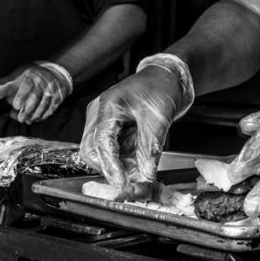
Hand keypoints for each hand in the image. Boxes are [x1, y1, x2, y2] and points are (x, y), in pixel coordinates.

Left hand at [0, 62, 71, 124]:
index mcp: (31, 76)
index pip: (25, 86)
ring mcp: (52, 90)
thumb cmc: (34, 77)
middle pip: (35, 97)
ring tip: (27, 120)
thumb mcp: (19, 76)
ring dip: (35, 114)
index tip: (15, 105)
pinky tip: (37, 118)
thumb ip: (4, 84)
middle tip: (20, 118)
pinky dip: (44, 114)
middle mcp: (42, 83)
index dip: (21, 95)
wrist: (58, 73)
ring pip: (44, 104)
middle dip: (27, 109)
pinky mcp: (59, 96)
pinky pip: (52, 107)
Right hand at [79, 57, 192, 195]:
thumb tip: (145, 178)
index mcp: (108, 105)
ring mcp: (103, 120)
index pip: (101, 142)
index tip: (122, 184)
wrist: (167, 76)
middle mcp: (99, 114)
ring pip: (101, 154)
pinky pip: (112, 150)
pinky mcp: (111, 128)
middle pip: (92, 151)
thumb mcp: (159, 119)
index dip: (110, 166)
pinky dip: (124, 161)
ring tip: (140, 175)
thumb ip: (150, 149)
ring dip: (119, 167)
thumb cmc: (161, 87)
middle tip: (131, 183)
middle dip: (110, 169)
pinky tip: (138, 166)